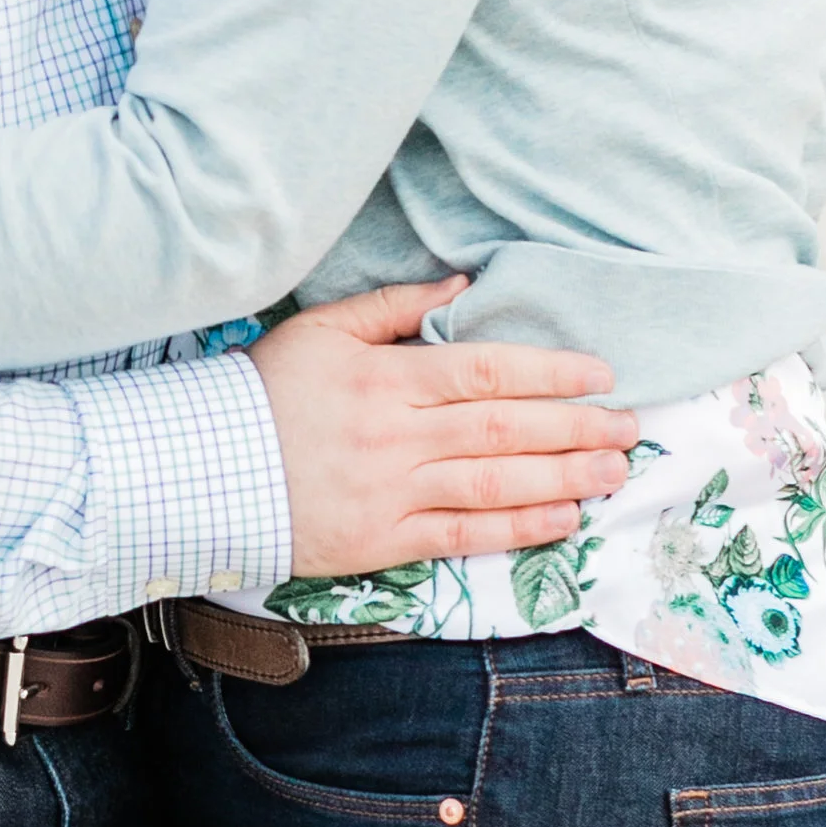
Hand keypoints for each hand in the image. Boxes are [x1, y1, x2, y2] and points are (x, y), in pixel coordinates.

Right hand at [247, 280, 636, 576]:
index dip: (551, 373)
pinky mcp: (381, 541)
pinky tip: (561, 520)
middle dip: (575, 427)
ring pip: (494, 484)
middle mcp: (396, 436)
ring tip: (611, 471)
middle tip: (627, 426)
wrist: (198, 471)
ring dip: (562, 478)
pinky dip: (516, 529)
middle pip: (505, 429)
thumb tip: (461, 285)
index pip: (486, 371)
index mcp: (385, 379)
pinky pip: (462, 535)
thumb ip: (391, 306)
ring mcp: (391, 492)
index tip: (599, 374)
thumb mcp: (319, 329)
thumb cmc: (261, 393)